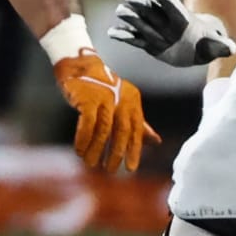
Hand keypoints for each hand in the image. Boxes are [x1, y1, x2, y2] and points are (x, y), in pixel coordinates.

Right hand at [54, 53, 159, 171]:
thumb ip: (139, 123)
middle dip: (116, 153)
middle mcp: (121, 99)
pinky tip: (80, 150)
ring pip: (104, 130)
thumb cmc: (103, 89)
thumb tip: (156, 141)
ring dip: (97, 149)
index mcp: (133, 102)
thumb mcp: (124, 104)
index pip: (136, 130)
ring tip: (91, 163)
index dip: (134, 150)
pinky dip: (83, 139)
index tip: (130, 168)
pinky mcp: (88, 98)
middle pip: (122, 131)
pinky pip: (87, 124)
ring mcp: (104, 98)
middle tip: (110, 169)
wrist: (80, 67)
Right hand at [108, 0, 235, 66]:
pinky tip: (113, 32)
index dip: (168, 0)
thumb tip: (232, 48)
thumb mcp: (215, 45)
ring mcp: (154, 30)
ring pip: (140, 20)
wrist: (195, 46)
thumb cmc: (206, 43)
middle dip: (142, 3)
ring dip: (130, 16)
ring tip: (121, 11)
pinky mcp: (147, 42)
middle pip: (152, 9)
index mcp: (182, 19)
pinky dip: (124, 35)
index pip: (175, 7)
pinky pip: (134, 38)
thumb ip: (221, 46)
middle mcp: (165, 21)